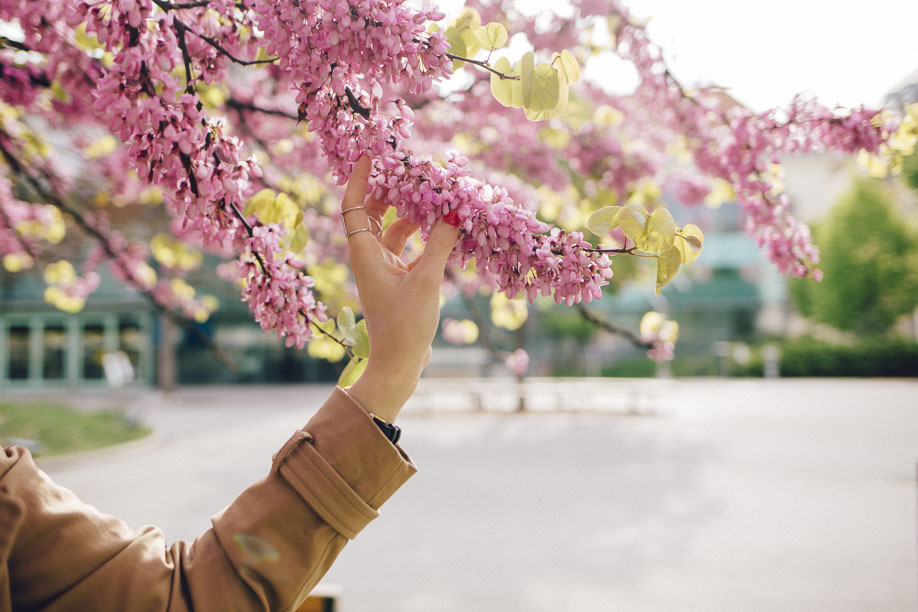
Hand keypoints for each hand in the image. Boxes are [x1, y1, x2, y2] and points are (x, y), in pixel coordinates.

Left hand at [341, 156, 458, 421]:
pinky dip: (425, 236)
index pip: (354, 206)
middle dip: (393, 191)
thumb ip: (441, 242)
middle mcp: (370, 256)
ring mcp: (384, 268)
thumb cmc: (405, 324)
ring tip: (438, 197)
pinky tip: (446, 228)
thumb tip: (455, 209)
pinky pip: (410, 247)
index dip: (359, 178)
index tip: (369, 154)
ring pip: (395, 229)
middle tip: (414, 171)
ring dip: (414, 214)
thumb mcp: (426, 280)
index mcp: (364, 253)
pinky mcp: (400, 279)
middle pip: (374, 212)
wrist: (400, 364)